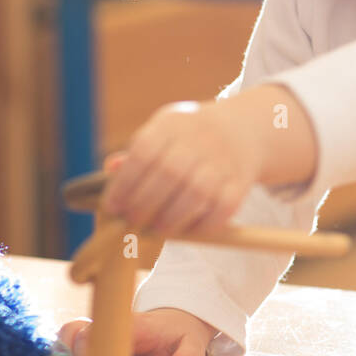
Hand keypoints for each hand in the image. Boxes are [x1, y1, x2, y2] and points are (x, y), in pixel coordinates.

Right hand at [56, 308, 218, 355]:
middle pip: (78, 333)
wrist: (177, 321)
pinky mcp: (95, 336)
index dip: (90, 354)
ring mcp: (102, 328)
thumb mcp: (193, 344)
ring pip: (69, 333)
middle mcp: (113, 323)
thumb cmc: (182, 336)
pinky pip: (69, 340)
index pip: (103, 332)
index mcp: (135, 325)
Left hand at [101, 100, 259, 237]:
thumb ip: (136, 154)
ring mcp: (224, 159)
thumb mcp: (162, 133)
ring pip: (197, 194)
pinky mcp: (241, 181)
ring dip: (171, 218)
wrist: (243, 129)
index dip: (124, 183)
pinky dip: (203, 225)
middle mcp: (200, 138)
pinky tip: (188, 230)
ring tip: (156, 230)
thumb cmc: (189, 138)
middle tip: (132, 222)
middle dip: (144, 204)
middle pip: (169, 173)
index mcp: (173, 124)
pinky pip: (222, 208)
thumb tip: (111, 169)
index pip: (144, 152)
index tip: (112, 207)